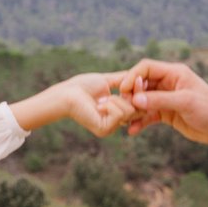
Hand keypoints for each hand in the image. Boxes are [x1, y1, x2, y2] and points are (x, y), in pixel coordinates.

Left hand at [11, 73, 137, 137]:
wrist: (66, 93)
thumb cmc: (82, 86)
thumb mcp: (107, 81)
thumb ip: (124, 81)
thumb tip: (141, 76)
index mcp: (116, 113)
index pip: (139, 106)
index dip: (141, 92)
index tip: (139, 79)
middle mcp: (115, 123)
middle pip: (139, 109)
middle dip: (133, 94)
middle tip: (122, 87)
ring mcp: (110, 128)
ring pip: (130, 111)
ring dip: (117, 99)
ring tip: (102, 99)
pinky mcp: (104, 130)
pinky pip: (120, 114)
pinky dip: (111, 104)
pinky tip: (99, 104)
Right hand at [117, 59, 207, 158]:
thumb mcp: (184, 102)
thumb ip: (159, 100)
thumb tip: (135, 100)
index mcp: (174, 73)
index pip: (146, 68)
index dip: (132, 76)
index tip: (124, 90)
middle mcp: (168, 83)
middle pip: (141, 84)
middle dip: (131, 95)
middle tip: (123, 107)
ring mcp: (166, 98)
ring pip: (143, 100)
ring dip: (133, 109)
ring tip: (125, 120)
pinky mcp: (167, 113)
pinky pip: (148, 115)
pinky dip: (140, 121)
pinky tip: (133, 130)